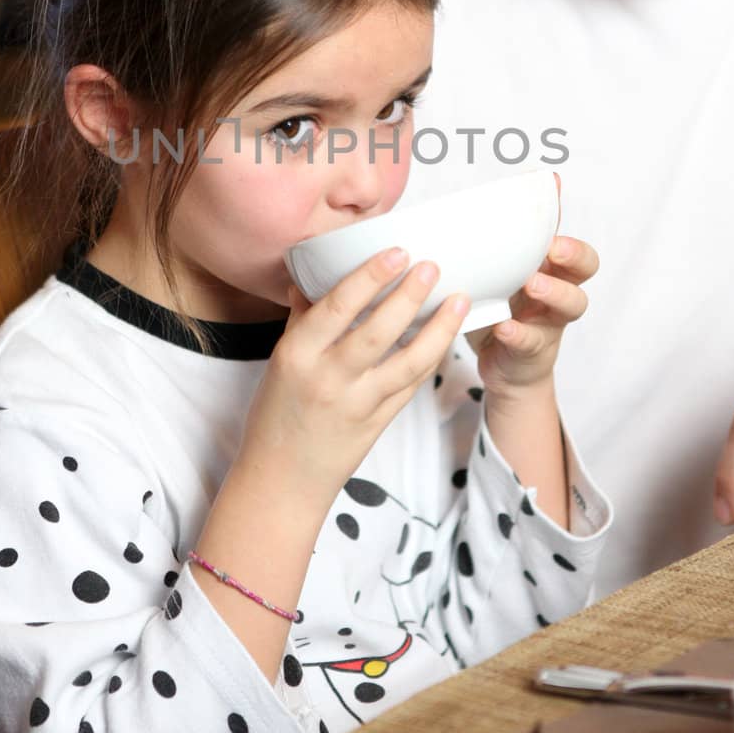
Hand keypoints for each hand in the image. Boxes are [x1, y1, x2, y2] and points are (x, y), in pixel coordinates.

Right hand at [237, 248, 467, 502]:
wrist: (282, 480)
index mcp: (297, 356)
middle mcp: (328, 379)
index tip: (396, 253)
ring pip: (406, 362)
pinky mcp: (378, 423)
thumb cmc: (275, 416)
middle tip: (431, 267)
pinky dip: (430, 359)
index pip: (337, 308)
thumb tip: (308, 279)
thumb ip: (300, 320)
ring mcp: (357, 405)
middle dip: (409, 296)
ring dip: (437, 330)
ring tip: (458, 300)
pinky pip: (411, 386)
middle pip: (377, 332)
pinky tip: (445, 336)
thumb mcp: (278, 363)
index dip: (369, 277)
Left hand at [467, 236, 597, 400]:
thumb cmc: (500, 311)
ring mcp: (549, 322)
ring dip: (554, 291)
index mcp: (550, 272)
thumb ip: (498, 251)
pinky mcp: (533, 349)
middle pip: (585, 269)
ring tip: (531, 285)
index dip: (573, 241)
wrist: (502, 366)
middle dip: (574, 256)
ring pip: (571, 304)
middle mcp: (557, 293)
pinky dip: (518, 332)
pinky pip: (531, 340)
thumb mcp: (500, 278)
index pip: (578, 251)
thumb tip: (476, 207)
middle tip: (553, 251)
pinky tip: (504, 327)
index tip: (553, 232)